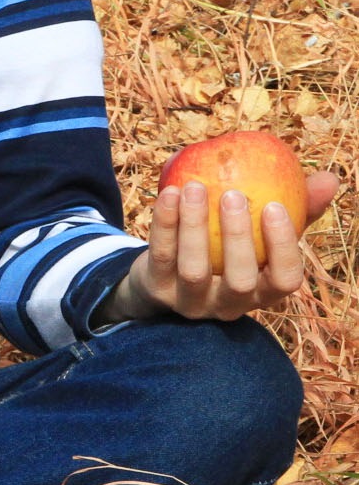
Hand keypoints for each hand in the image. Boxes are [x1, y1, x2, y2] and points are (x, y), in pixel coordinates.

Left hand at [105, 170, 338, 324]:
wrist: (165, 274)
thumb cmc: (227, 246)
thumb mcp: (260, 232)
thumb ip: (295, 208)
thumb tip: (328, 179)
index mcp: (262, 292)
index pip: (285, 281)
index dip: (284, 247)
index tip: (275, 205)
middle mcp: (229, 305)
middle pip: (241, 280)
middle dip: (239, 236)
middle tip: (234, 194)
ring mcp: (191, 302)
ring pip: (195, 270)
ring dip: (195, 225)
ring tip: (195, 186)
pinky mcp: (157, 290)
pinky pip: (161, 255)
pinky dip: (164, 223)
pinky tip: (169, 192)